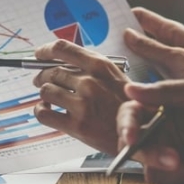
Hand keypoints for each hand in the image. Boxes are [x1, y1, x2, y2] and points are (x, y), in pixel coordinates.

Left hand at [31, 39, 128, 153]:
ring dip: (44, 93)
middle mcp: (90, 82)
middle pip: (51, 71)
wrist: (144, 134)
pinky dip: (41, 110)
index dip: (45, 51)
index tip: (39, 55)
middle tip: (41, 81)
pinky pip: (44, 113)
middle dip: (42, 76)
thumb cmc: (131, 107)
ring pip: (46, 90)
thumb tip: (65, 63)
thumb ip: (92, 69)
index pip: (62, 49)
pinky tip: (47, 110)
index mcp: (100, 66)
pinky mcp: (77, 126)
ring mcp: (83, 104)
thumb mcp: (117, 77)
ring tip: (48, 97)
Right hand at [116, 76, 183, 183]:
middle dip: (153, 156)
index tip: (132, 136)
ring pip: (152, 174)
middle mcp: (159, 137)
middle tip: (176, 159)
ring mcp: (166, 163)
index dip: (125, 126)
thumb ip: (169, 90)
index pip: (129, 116)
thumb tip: (131, 89)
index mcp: (160, 112)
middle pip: (133, 150)